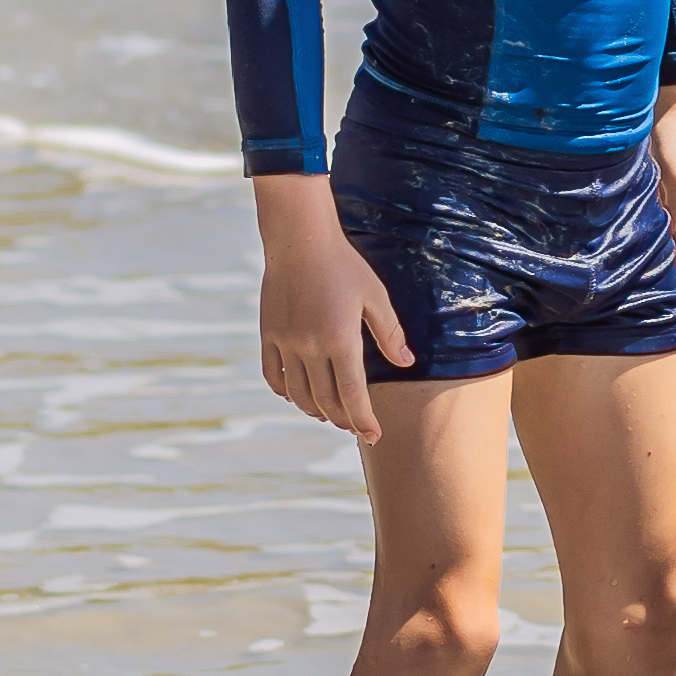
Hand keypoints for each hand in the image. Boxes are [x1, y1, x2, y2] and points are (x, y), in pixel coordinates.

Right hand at [250, 176, 410, 441]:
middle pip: (326, 400)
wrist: (299, 240)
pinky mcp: (268, 334)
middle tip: (355, 426)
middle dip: (344, 419)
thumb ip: (389, 333)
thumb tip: (406, 363)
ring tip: (329, 415)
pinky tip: (298, 396)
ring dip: (316, 410)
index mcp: (340, 339)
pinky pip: (273, 375)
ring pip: (299, 394)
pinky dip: (286, 392)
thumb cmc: (344, 265)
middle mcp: (310, 346)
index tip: (373, 435)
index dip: (363, 420)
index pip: (353, 395)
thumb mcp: (375, 296)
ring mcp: (286, 342)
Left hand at [650, 83, 675, 265]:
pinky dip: (649, 214)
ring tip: (636, 229)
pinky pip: (659, 206)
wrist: (668, 98)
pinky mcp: (664, 178)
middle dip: (669, 245)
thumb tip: (673, 235)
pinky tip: (633, 211)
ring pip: (671, 223)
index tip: (661, 258)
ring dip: (657, 230)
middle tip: (643, 246)